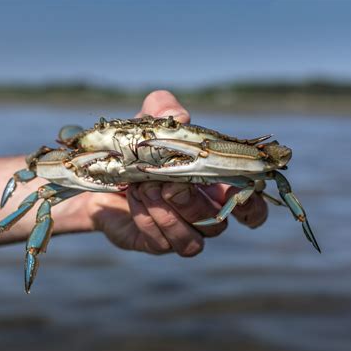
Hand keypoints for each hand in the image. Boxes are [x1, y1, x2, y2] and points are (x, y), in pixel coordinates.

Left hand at [85, 90, 267, 255]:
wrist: (97, 172)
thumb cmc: (135, 147)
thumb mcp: (147, 121)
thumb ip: (164, 108)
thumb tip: (181, 117)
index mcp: (213, 187)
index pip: (250, 210)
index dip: (253, 208)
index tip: (240, 194)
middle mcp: (201, 214)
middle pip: (216, 224)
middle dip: (191, 202)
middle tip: (166, 182)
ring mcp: (178, 232)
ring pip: (191, 243)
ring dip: (168, 214)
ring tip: (142, 187)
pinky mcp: (153, 242)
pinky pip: (160, 242)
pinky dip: (146, 219)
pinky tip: (132, 196)